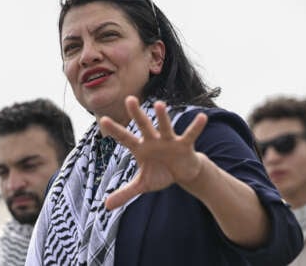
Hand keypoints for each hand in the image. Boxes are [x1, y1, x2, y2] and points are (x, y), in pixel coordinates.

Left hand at [99, 95, 207, 209]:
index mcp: (141, 148)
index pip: (125, 138)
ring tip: (159, 104)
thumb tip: (105, 206)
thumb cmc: (160, 174)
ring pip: (165, 127)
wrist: (182, 173)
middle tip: (129, 99)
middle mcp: (153, 140)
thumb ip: (125, 192)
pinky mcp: (184, 144)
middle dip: (137, 114)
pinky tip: (202, 117)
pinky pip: (190, 135)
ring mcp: (169, 140)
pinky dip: (196, 127)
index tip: (103, 120)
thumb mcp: (142, 185)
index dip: (115, 130)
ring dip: (162, 117)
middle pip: (143, 126)